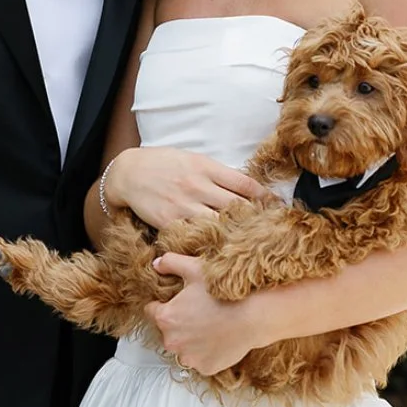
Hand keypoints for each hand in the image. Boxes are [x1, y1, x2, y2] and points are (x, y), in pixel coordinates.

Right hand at [107, 146, 270, 230]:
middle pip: (236, 205)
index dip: (265, 196)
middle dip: (255, 218)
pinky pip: (196, 235)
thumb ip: (216, 173)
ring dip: (235, 232)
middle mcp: (197, 186)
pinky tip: (220, 248)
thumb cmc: (163, 163)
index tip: (278, 206)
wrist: (128, 173)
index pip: (244, 183)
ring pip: (219, 223)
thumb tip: (246, 188)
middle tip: (271, 229)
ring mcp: (184, 205)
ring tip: (250, 242)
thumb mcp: (192, 159)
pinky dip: (209, 241)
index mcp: (205, 167)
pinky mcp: (170, 222)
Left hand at [145, 252, 260, 376]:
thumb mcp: (195, 269)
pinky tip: (218, 339)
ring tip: (209, 326)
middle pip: (168, 331)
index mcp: (165, 318)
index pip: (151, 311)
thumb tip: (156, 264)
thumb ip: (170, 263)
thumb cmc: (223, 293)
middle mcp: (172, 341)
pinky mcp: (204, 368)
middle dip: (178, 323)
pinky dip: (206, 352)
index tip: (177, 302)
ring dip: (191, 340)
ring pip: (183, 348)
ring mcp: (188, 357)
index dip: (163, 304)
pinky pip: (200, 360)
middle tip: (198, 313)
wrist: (252, 317)